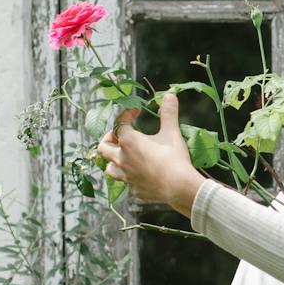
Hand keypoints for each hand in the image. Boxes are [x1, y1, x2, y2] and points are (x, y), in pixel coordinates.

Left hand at [98, 91, 202, 216]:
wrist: (180, 187)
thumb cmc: (174, 158)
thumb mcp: (172, 133)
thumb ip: (168, 113)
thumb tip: (170, 95)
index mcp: (128, 142)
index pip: (119, 123)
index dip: (127, 115)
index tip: (136, 112)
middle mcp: (122, 159)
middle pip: (103, 147)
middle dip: (109, 138)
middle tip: (120, 136)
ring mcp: (126, 176)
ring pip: (109, 167)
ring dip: (114, 160)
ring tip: (124, 156)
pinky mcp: (133, 189)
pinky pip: (125, 181)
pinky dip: (129, 175)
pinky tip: (139, 173)